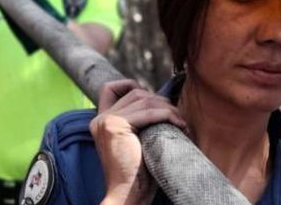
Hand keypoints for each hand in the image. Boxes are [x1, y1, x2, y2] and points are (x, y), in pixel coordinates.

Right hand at [90, 80, 186, 204]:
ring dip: (167, 108)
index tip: (153, 101)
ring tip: (180, 121)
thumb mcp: (133, 141)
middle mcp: (100, 119)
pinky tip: (179, 125)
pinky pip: (149, 113)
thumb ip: (137, 122)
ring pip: (143, 100)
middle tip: (176, 115)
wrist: (127, 194)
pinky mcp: (115, 127)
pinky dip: (168, 115)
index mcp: (100, 121)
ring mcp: (106, 121)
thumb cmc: (137, 173)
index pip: (110, 88)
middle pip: (135, 93)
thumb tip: (161, 103)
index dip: (132, 86)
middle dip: (159, 100)